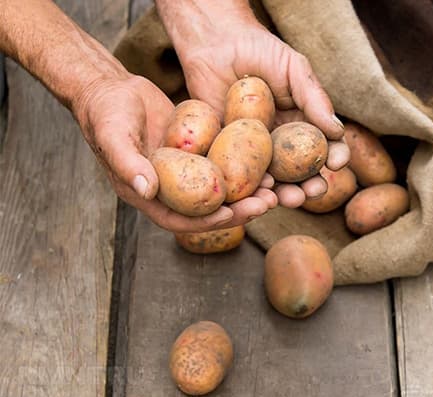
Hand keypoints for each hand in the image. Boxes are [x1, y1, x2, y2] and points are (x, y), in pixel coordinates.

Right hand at [73, 74, 276, 231]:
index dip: (207, 221)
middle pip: (207, 209)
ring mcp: (184, 171)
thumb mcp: (113, 135)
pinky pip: (221, 163)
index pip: (180, 218)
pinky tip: (266, 162)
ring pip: (219, 189)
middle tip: (267, 203)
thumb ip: (127, 163)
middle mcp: (168, 188)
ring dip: (247, 192)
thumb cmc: (105, 112)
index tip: (233, 214)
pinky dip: (242, 166)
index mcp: (147, 194)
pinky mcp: (196, 153)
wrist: (112, 88)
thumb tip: (146, 190)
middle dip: (239, 210)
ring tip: (274, 189)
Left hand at [156, 0, 350, 206]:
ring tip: (289, 199)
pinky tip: (259, 191)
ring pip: (273, 181)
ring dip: (283, 194)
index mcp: (302, 124)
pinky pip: (241, 176)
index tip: (338, 164)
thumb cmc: (259, 50)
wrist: (216, 43)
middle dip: (309, 187)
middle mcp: (281, 142)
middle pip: (300, 173)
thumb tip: (337, 131)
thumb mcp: (294, 69)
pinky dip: (251, 189)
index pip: (324, 147)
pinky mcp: (228, 153)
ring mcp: (255, 150)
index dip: (334, 158)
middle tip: (312, 192)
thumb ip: (315, 99)